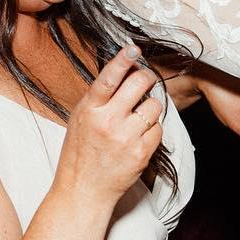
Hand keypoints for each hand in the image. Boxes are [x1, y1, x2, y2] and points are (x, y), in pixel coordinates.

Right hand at [58, 47, 163, 202]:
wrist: (84, 190)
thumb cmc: (80, 152)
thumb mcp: (80, 119)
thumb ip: (100, 97)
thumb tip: (124, 71)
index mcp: (89, 110)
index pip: (109, 78)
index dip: (123, 60)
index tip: (133, 49)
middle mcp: (108, 122)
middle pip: (140, 84)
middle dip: (146, 78)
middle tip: (145, 81)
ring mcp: (126, 138)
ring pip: (154, 106)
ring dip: (150, 108)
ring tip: (138, 117)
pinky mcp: (142, 153)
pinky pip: (158, 129)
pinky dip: (153, 130)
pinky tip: (140, 137)